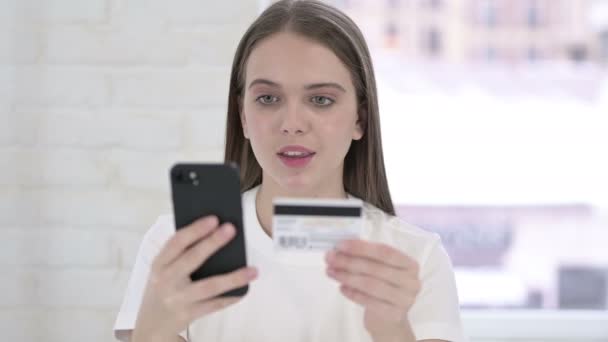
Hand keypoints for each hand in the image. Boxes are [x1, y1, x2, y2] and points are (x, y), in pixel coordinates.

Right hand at [132, 216, 257, 340]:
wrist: (151, 323)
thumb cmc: (164, 287)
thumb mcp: (163, 269)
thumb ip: (182, 254)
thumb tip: (215, 234)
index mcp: (159, 264)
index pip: (176, 242)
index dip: (195, 230)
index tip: (213, 219)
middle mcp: (166, 280)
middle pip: (192, 259)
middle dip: (212, 243)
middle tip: (231, 229)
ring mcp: (177, 299)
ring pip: (208, 286)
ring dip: (233, 278)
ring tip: (253, 270)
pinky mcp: (187, 315)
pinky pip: (213, 305)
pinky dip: (230, 297)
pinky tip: (243, 290)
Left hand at [325, 240, 419, 338]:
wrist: (390, 321)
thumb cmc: (383, 288)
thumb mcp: (380, 270)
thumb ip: (366, 258)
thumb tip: (340, 249)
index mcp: (410, 264)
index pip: (385, 251)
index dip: (362, 248)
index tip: (340, 245)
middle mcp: (411, 281)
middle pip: (376, 268)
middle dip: (349, 261)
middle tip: (330, 258)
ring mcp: (405, 299)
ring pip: (370, 284)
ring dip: (347, 276)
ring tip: (331, 271)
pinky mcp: (394, 314)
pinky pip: (368, 301)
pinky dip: (352, 293)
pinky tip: (341, 287)